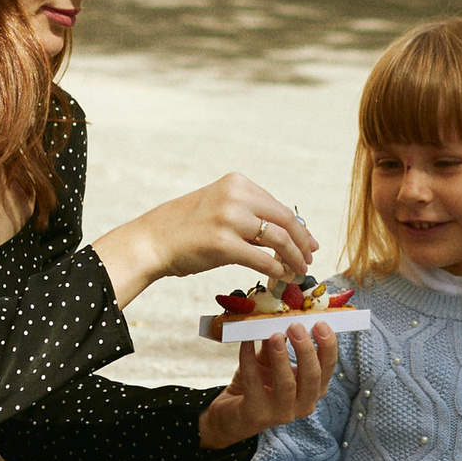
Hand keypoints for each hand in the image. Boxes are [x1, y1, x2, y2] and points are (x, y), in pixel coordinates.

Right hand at [93, 173, 315, 309]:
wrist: (152, 240)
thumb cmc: (186, 228)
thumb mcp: (219, 207)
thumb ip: (250, 214)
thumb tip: (288, 234)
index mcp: (237, 183)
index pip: (279, 206)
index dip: (299, 227)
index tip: (309, 242)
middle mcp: (235, 196)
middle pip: (286, 221)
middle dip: (302, 243)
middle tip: (309, 259)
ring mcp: (229, 219)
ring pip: (279, 240)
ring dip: (294, 259)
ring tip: (298, 272)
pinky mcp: (223, 244)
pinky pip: (263, 259)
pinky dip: (277, 270)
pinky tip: (281, 276)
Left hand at [198, 318, 337, 450]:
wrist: (232, 412)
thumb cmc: (258, 383)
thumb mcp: (271, 360)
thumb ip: (280, 341)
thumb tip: (283, 314)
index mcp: (312, 390)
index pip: (328, 368)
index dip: (327, 346)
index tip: (320, 323)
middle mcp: (302, 405)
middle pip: (313, 378)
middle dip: (306, 350)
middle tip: (296, 326)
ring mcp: (280, 413)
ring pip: (287, 385)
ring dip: (282, 358)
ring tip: (276, 335)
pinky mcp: (256, 414)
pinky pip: (254, 384)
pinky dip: (249, 360)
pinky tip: (245, 341)